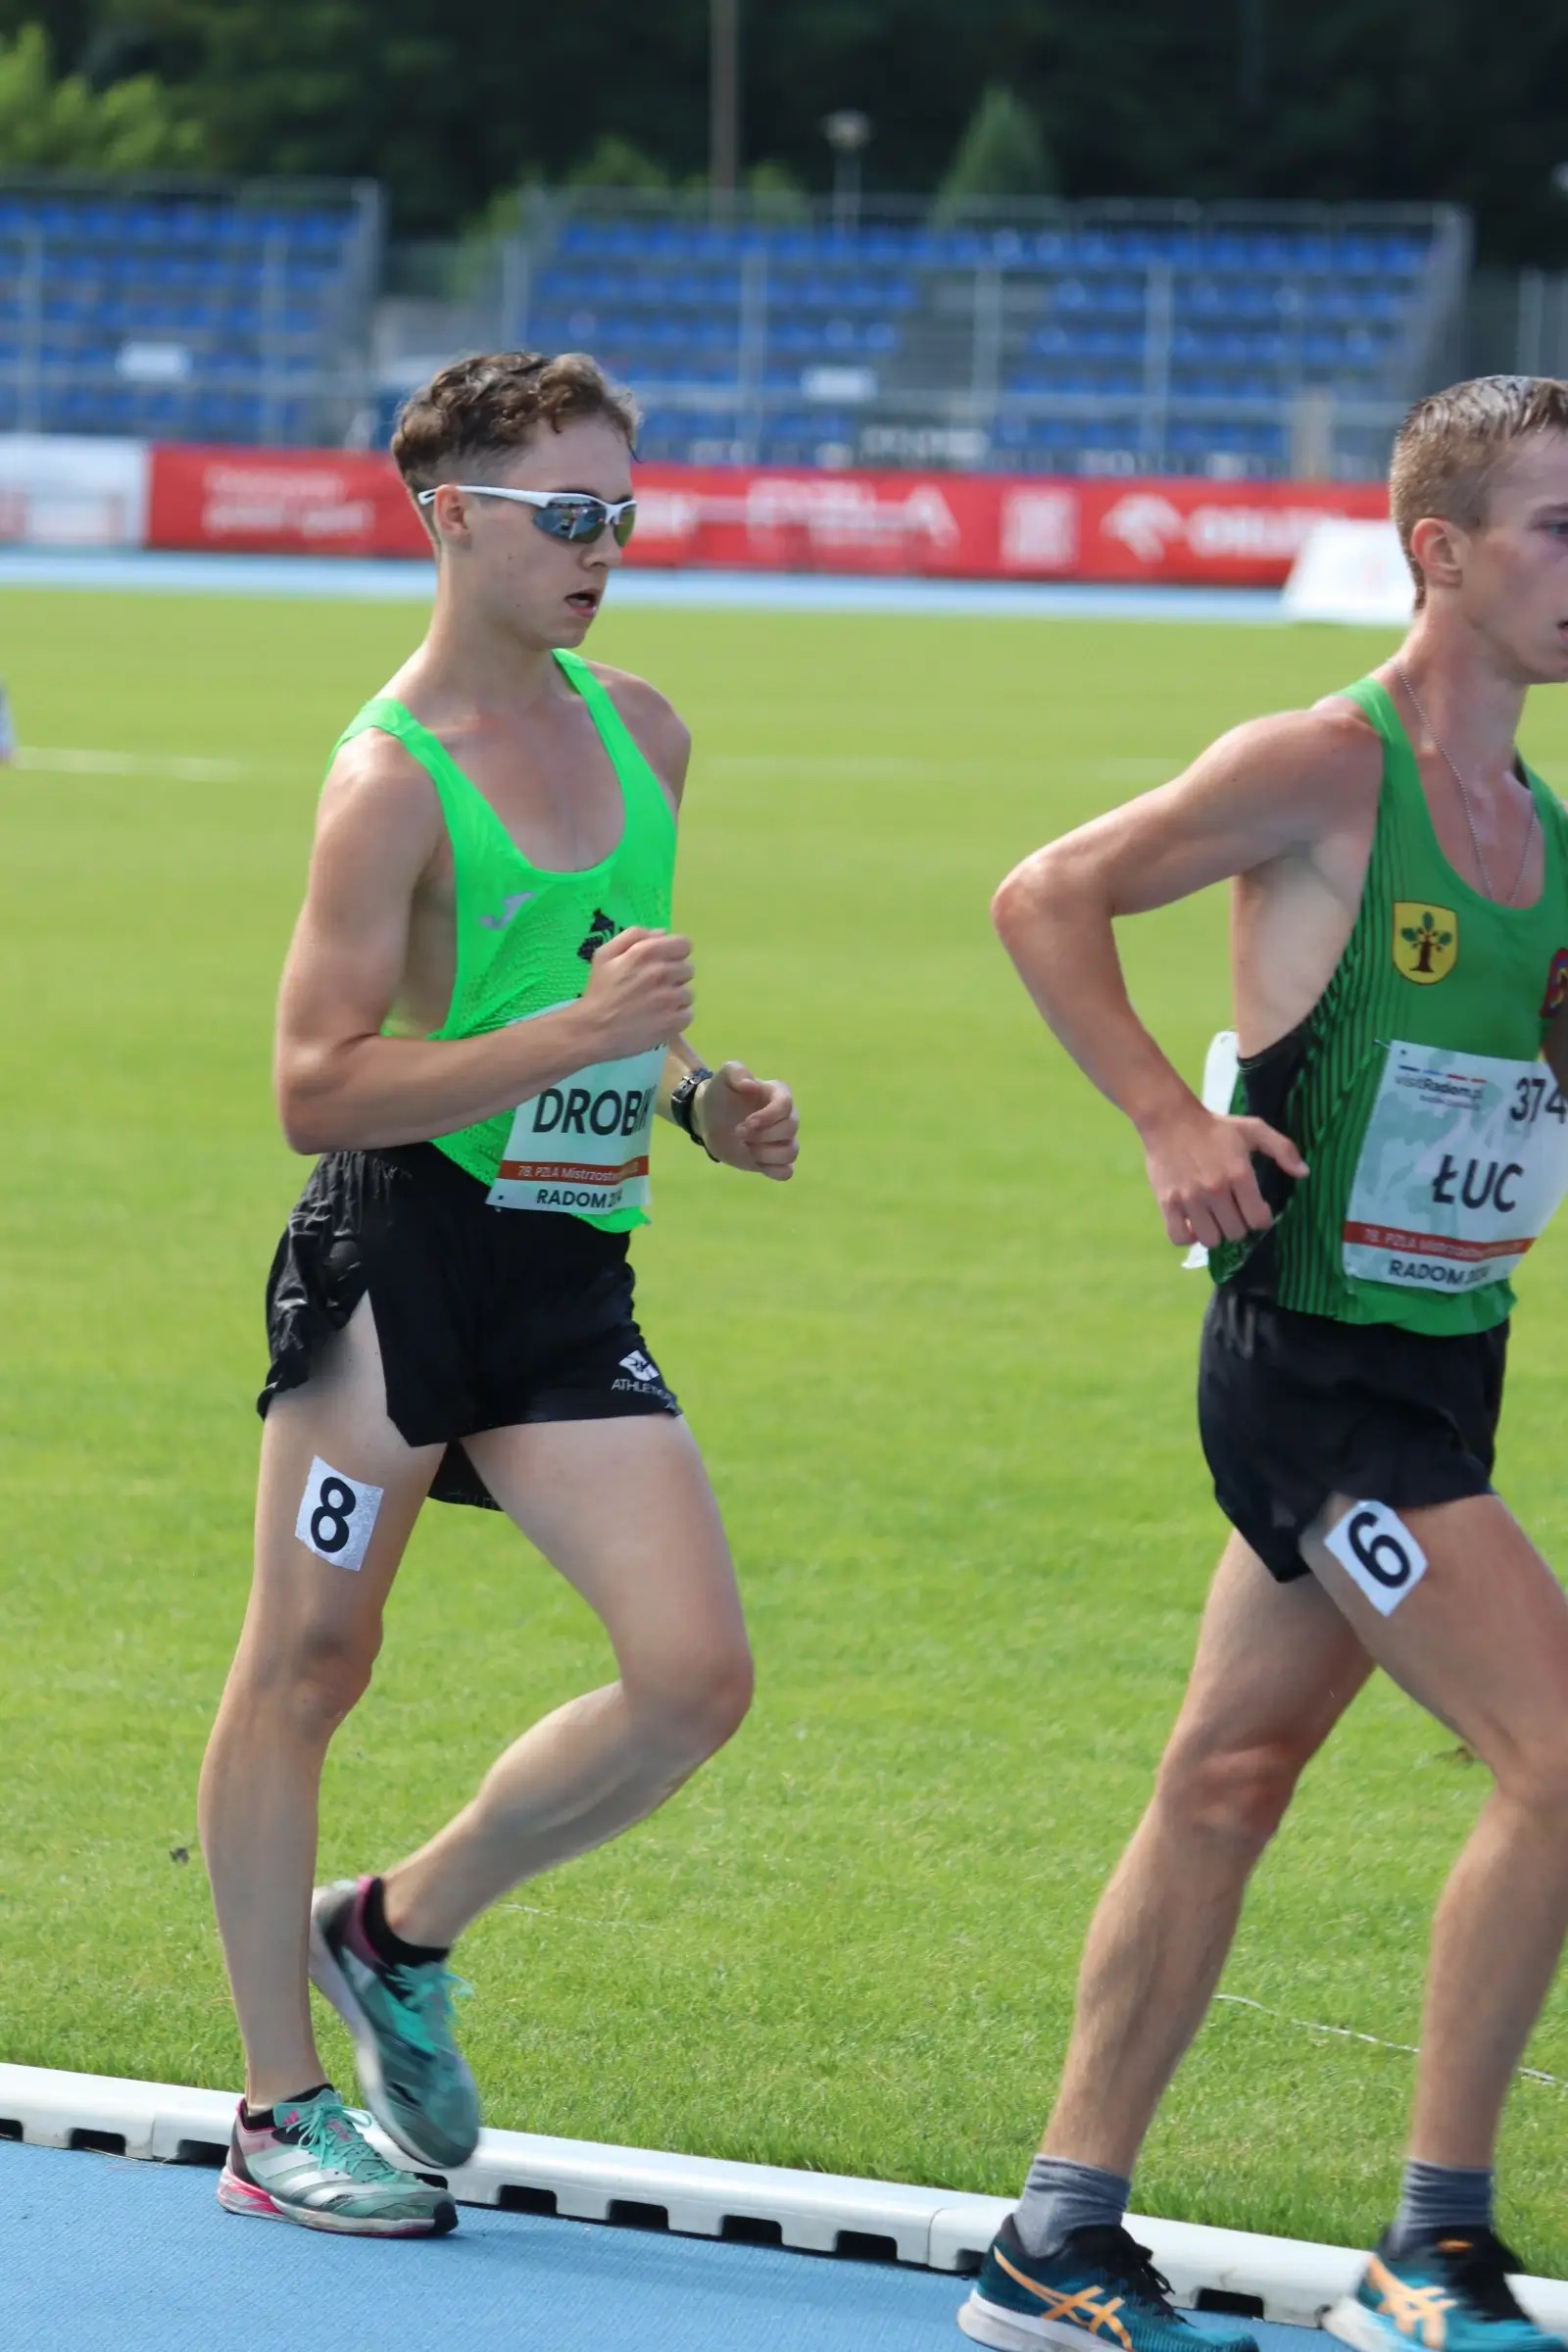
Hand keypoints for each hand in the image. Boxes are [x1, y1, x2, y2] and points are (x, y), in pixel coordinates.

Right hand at [579, 928, 693, 1058]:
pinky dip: (677, 1017)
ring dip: (676, 998)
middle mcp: (663, 972)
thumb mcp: (605, 954)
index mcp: (647, 952)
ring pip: (689, 993)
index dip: (675, 953)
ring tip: (656, 1005)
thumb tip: (662, 933)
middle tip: (655, 987)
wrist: (594, 1031)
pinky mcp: (675, 1022)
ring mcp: (671, 999)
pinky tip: (659, 1019)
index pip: (684, 945)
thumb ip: (633, 936)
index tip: (664, 963)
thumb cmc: (598, 992)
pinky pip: (688, 1014)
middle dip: (674, 976)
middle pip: (688, 969)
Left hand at [695, 1063, 797, 1179]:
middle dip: (761, 1135)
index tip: (747, 1122)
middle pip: (790, 1130)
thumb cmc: (720, 1093)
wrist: (710, 1118)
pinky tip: (753, 1161)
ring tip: (745, 1147)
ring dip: (764, 1153)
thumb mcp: (724, 1076)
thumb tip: (751, 1085)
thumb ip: (737, 1073)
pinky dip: (772, 1170)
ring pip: (791, 1152)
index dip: (768, 1117)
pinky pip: (786, 1172)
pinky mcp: (774, 1161)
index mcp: (778, 1094)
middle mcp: (786, 1118)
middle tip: (738, 1133)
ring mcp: (781, 1141)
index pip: (786, 1105)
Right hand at [1142, 1102, 1306, 1248]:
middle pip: (1235, 1233)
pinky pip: (1179, 1237)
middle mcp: (1215, 1190)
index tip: (1257, 1210)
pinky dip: (1188, 1237)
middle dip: (1239, 1225)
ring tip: (1214, 1219)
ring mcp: (1189, 1199)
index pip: (1258, 1220)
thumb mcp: (1254, 1130)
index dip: (1261, 1219)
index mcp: (1239, 1174)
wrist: (1171, 1120)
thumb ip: (1283, 1149)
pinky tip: (1194, 1225)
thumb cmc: (1215, 1127)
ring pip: (1210, 1240)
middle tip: (1234, 1212)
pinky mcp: (1168, 1203)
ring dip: (1215, 1233)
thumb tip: (1304, 1173)